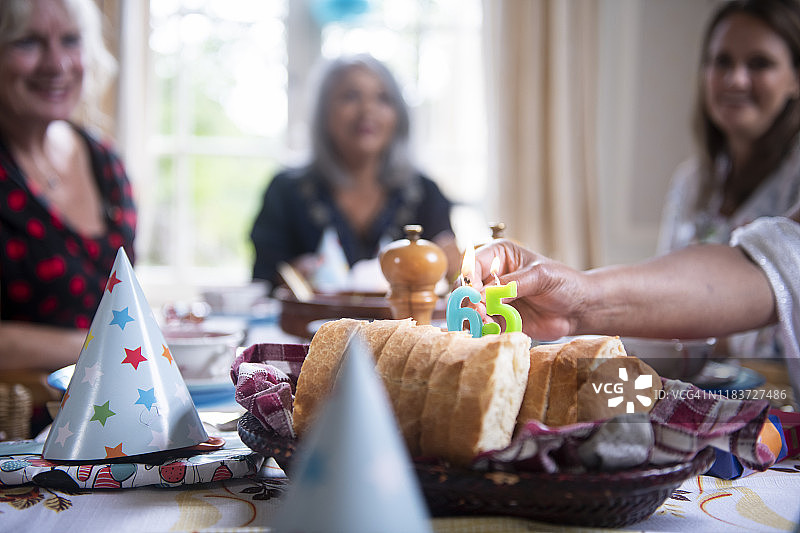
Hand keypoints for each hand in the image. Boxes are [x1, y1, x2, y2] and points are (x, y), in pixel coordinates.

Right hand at [471, 239, 587, 339]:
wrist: (579, 310)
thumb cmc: (564, 284)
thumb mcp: (540, 277)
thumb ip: (511, 284)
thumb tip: (484, 295)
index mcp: (499, 256)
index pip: (472, 264)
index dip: (469, 280)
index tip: (474, 294)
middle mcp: (491, 276)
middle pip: (465, 288)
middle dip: (469, 301)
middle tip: (479, 312)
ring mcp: (493, 299)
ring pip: (470, 308)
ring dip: (474, 317)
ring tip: (487, 323)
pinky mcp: (497, 319)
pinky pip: (482, 325)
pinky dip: (483, 329)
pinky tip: (493, 331)